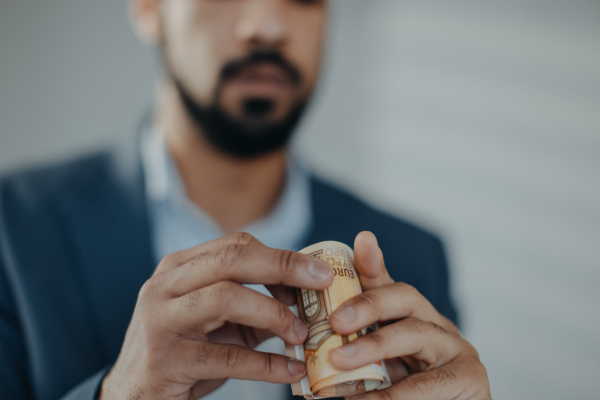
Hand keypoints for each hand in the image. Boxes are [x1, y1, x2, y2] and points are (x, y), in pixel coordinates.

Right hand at [100, 232, 333, 399]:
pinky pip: (225, 357)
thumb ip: (255, 306)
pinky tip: (291, 371)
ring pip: (225, 297)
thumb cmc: (184, 352)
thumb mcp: (218, 323)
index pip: (236, 245)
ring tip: (301, 334)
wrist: (134, 396)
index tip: (316, 273)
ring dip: (273, 313)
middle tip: (323, 282)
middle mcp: (165, 286)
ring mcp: (161, 320)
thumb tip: (308, 297)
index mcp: (179, 267)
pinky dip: (265, 364)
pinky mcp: (166, 360)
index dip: (281, 256)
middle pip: (231, 259)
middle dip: (283, 267)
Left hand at [329, 232, 490, 399]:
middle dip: (368, 303)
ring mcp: (456, 348)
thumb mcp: (377, 370)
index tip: (362, 240)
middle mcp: (435, 325)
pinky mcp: (471, 377)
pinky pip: (426, 383)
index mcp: (409, 319)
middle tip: (336, 321)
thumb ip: (356, 355)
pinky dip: (392, 395)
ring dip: (374, 345)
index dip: (373, 264)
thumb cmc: (405, 398)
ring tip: (338, 360)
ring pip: (415, 333)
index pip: (388, 285)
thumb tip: (314, 352)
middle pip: (405, 297)